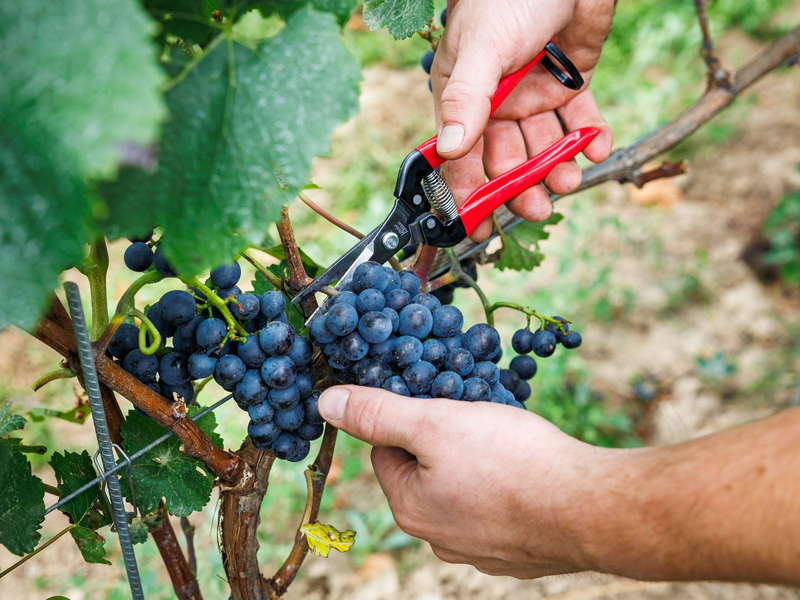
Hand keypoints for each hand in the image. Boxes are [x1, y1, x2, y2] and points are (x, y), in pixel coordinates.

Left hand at [317, 385, 605, 577]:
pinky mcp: (518, 552)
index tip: (438, 400)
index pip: (386, 450)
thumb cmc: (511, 461)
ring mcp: (481, 550)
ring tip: (505, 440)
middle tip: (475, 416)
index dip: (409, 417)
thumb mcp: (434, 423)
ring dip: (476, 461)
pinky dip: (506, 486)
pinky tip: (527, 470)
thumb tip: (326, 403)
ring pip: (462, 488)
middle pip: (424, 470)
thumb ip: (378, 413)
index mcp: (410, 508)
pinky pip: (499, 507)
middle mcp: (438, 538)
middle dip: (444, 438)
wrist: (590, 509)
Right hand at [432, 0, 615, 240]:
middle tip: (537, 206)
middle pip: (505, 158)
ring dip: (556, 166)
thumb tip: (449, 149)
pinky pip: (579, 120)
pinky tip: (597, 146)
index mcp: (465, 96)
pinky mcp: (569, 84)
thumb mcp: (483, 48)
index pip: (461, 154)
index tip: (478, 226)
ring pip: (543, 145)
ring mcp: (533, 95)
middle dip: (520, 185)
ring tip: (570, 179)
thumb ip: (467, 98)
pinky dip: (590, 136)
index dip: (467, 191)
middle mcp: (497, 102)